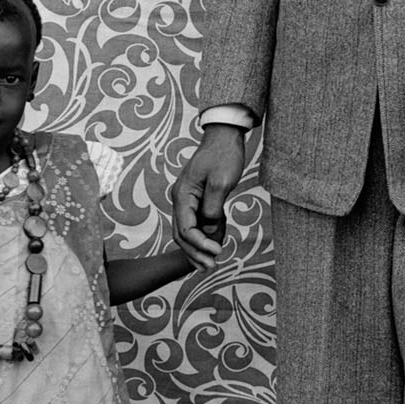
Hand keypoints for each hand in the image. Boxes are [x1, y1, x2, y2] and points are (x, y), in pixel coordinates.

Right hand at [171, 126, 246, 266]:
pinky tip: (217, 241)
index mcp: (182, 195)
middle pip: (182, 235)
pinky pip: (195, 223)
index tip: (218, 252)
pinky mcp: (195, 199)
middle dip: (196, 253)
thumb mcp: (221, 183)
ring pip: (187, 232)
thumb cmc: (224, 156)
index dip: (200, 244)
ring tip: (213, 261)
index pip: (185, 229)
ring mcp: (186, 200)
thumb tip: (208, 231)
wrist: (224, 136)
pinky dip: (204, 235)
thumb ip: (212, 209)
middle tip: (212, 267)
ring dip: (198, 248)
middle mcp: (179, 199)